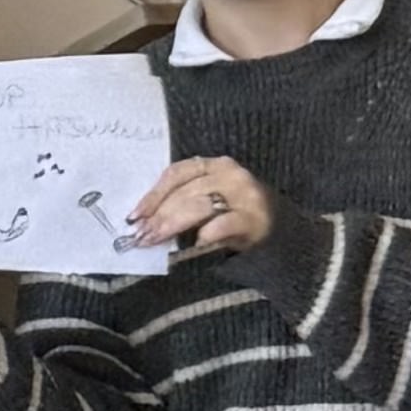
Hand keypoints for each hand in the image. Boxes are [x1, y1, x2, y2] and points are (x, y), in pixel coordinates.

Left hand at [131, 154, 272, 257]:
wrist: (276, 230)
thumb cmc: (233, 215)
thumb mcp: (208, 201)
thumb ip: (181, 203)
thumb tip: (143, 221)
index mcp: (214, 165)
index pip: (176, 174)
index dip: (153, 196)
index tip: (134, 216)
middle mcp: (230, 174)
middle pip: (185, 192)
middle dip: (159, 215)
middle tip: (141, 236)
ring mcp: (245, 195)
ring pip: (200, 206)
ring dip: (173, 224)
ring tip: (156, 241)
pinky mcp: (254, 218)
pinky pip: (223, 225)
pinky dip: (204, 234)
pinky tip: (190, 245)